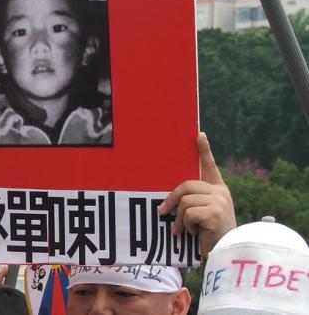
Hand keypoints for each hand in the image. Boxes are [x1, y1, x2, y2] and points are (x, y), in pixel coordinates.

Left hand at [158, 132, 235, 255]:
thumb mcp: (201, 213)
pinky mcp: (216, 212)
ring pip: (185, 201)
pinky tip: (194, 233)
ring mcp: (220, 201)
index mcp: (218, 189)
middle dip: (172, 200)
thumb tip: (168, 200)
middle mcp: (221, 192)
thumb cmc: (208, 233)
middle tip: (163, 212)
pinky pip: (189, 213)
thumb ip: (192, 201)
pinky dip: (186, 225)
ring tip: (184, 228)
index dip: (204, 150)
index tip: (199, 134)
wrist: (224, 253)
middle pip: (186, 185)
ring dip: (180, 218)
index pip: (210, 166)